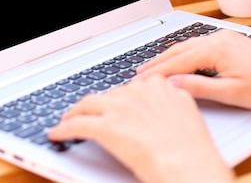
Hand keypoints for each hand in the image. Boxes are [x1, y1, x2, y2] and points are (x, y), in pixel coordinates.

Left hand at [48, 75, 234, 182]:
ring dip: (76, 112)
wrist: (188, 164)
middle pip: (109, 94)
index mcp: (161, 88)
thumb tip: (161, 112)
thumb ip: (171, 107)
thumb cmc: (193, 151)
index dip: (121, 97)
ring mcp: (121, 108)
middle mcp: (139, 92)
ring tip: (69, 118)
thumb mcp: (188, 117)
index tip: (117, 102)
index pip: (134, 87)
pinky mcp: (106, 126)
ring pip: (88, 104)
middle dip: (100, 105)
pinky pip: (77, 124)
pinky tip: (57, 133)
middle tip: (92, 113)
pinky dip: (64, 129)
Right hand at [136, 29, 250, 116]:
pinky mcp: (232, 41)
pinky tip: (181, 58)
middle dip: (158, 62)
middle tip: (139, 73)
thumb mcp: (232, 93)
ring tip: (154, 67)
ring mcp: (225, 38)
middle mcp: (218, 39)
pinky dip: (184, 52)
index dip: (157, 73)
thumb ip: (200, 87)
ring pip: (189, 45)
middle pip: (179, 50)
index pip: (177, 62)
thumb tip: (174, 84)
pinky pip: (200, 44)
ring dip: (170, 56)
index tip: (140, 81)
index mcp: (215, 50)